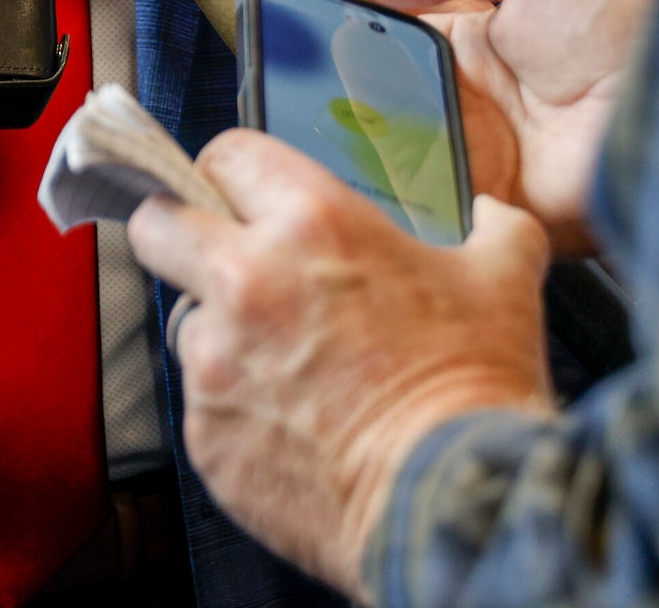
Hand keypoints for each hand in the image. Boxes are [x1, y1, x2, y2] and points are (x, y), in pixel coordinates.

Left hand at [127, 134, 553, 599]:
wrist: (451, 502)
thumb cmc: (473, 387)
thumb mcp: (503, 282)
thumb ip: (495, 229)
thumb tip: (493, 213)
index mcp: (313, 223)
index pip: (227, 155)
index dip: (235, 173)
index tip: (244, 195)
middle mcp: (246, 280)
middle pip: (155, 224)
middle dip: (178, 234)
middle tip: (217, 259)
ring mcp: (215, 361)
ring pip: (186, 322)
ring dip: (221, 335)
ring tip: (289, 369)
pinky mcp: (204, 433)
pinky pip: (203, 402)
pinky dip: (236, 409)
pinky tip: (293, 427)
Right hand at [325, 0, 656, 256]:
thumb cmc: (626, 23)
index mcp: (481, 42)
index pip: (393, 36)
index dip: (348, 29)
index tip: (298, 18)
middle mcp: (476, 104)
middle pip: (382, 101)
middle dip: (337, 91)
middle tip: (297, 78)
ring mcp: (484, 161)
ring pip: (395, 157)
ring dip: (359, 144)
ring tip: (315, 126)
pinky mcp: (498, 212)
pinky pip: (435, 211)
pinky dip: (400, 200)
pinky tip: (369, 178)